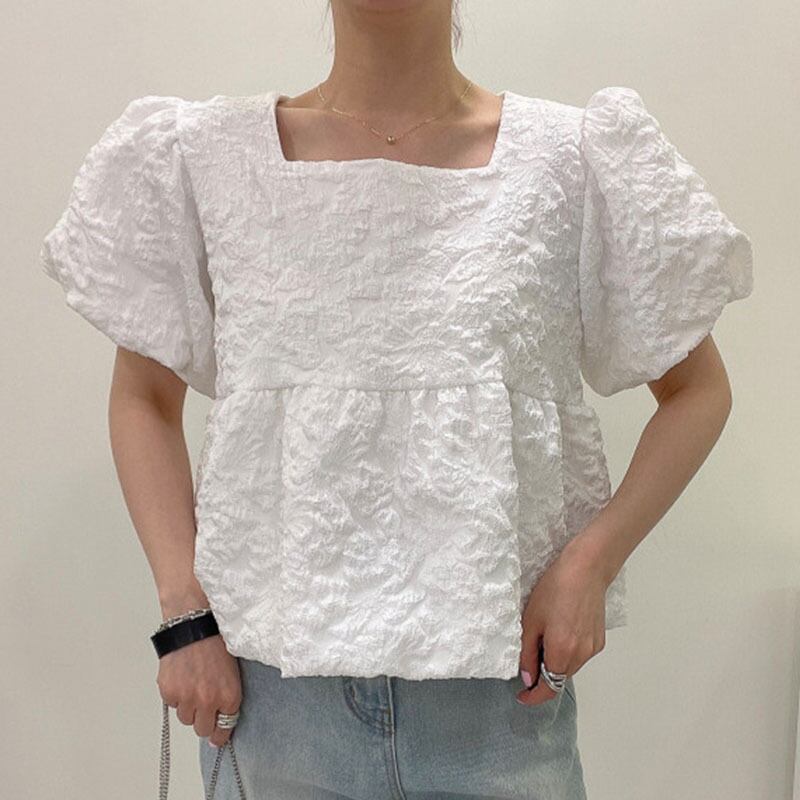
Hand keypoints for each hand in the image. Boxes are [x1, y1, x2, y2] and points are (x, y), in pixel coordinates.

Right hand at [156, 634, 241, 747]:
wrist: (194, 625)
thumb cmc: (215, 642)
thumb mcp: (231, 671)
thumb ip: (227, 696)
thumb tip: (221, 718)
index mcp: (229, 695)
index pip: (224, 729)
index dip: (220, 733)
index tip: (217, 735)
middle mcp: (208, 700)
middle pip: (203, 730)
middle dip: (204, 720)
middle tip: (203, 705)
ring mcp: (187, 698)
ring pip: (186, 719)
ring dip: (189, 707)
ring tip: (193, 684)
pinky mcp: (169, 692)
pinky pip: (172, 705)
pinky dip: (176, 695)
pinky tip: (182, 677)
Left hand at [516, 539, 609, 706]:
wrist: (586, 569)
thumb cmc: (556, 588)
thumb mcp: (531, 620)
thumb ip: (527, 653)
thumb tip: (527, 677)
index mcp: (562, 652)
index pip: (548, 688)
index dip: (534, 696)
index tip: (522, 696)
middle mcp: (581, 655)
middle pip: (559, 678)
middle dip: (543, 675)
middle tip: (529, 656)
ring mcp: (593, 648)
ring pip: (570, 667)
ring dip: (556, 662)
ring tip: (545, 636)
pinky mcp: (599, 640)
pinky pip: (580, 655)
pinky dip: (568, 652)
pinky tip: (561, 630)